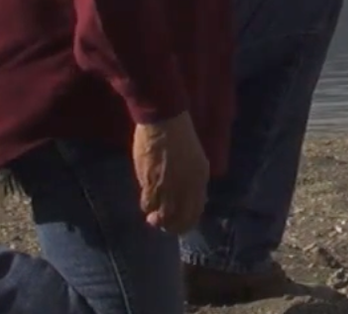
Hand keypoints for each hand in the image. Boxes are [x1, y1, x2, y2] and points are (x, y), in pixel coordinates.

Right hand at [133, 113, 209, 233]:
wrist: (165, 121)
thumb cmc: (179, 135)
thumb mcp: (194, 159)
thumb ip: (191, 179)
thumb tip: (185, 198)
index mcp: (201, 178)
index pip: (197, 211)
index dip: (186, 221)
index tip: (177, 222)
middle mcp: (188, 186)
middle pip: (181, 220)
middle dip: (171, 226)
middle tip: (161, 223)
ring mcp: (170, 187)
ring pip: (163, 216)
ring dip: (157, 219)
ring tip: (152, 216)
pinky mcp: (152, 183)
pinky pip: (148, 204)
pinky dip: (146, 206)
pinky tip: (146, 201)